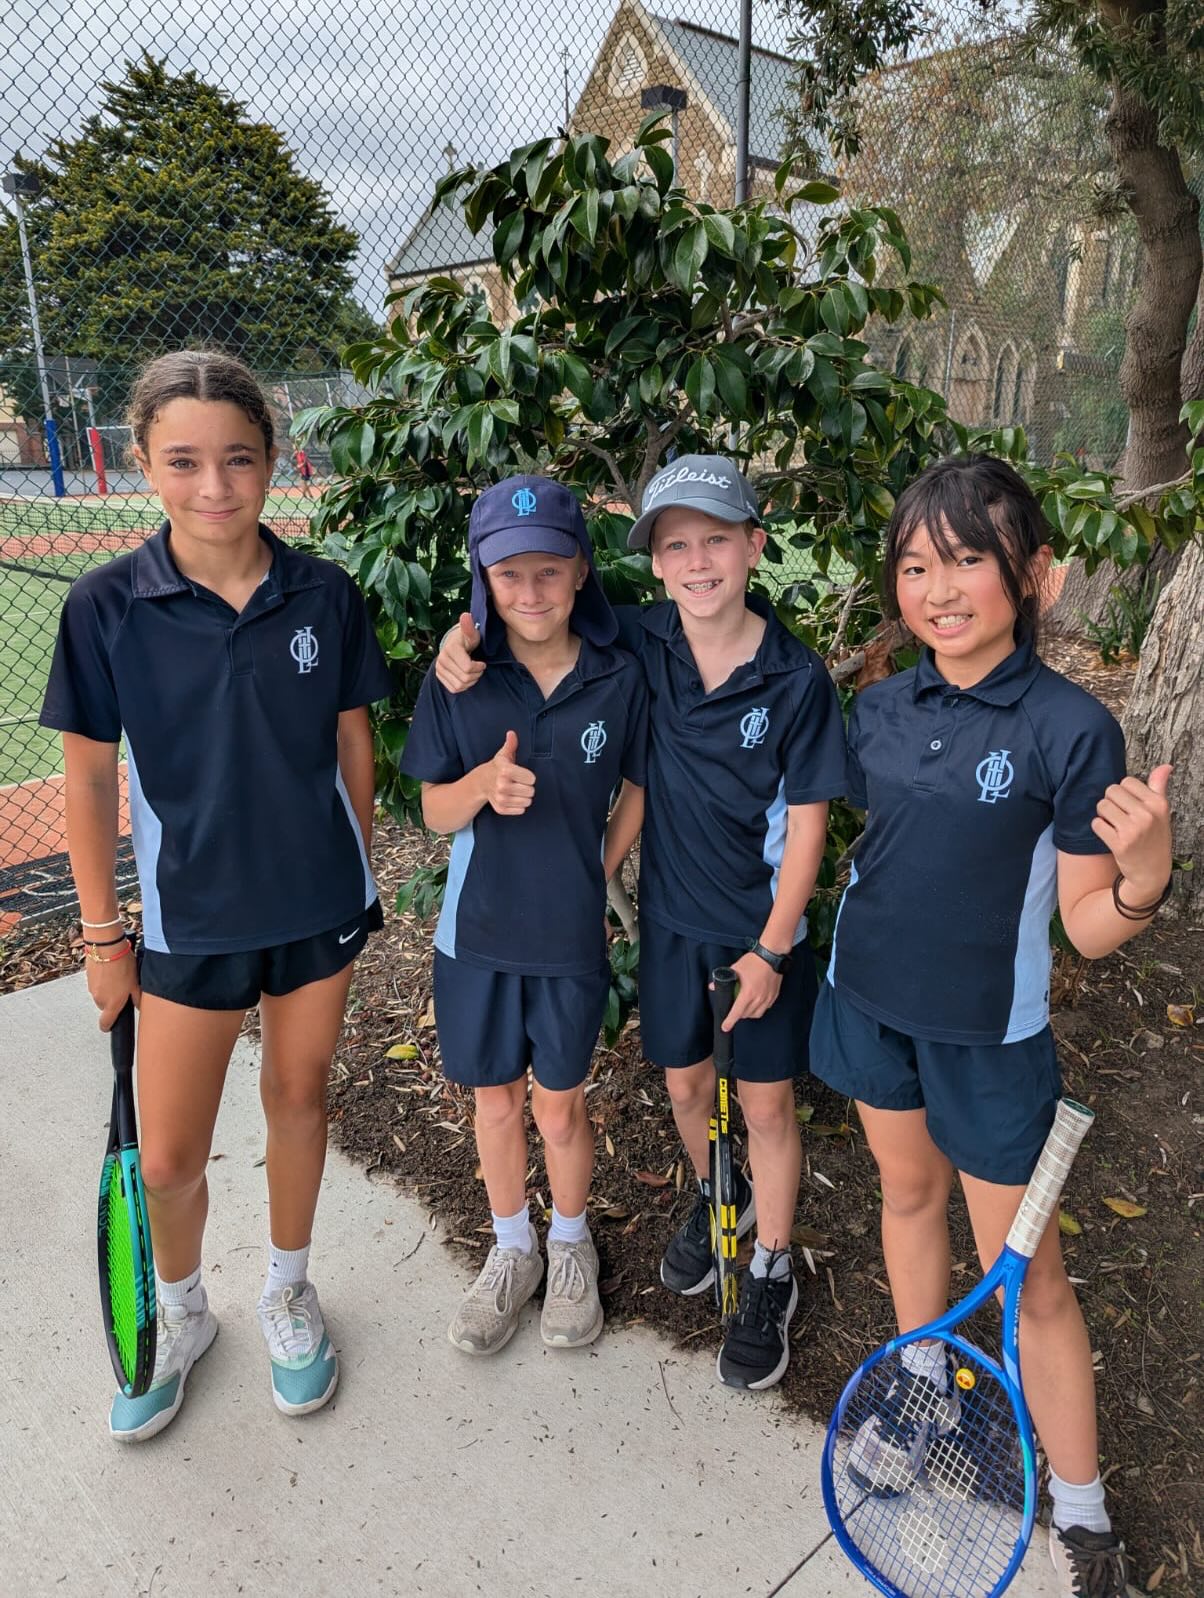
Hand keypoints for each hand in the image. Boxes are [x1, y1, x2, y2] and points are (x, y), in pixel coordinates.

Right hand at [86, 943, 140, 1030]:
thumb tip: (139, 1006)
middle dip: (113, 1000)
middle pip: (105, 1006)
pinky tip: (111, 970)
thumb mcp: (135, 983)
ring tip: (118, 976)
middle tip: (123, 988)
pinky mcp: (88, 978)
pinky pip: (96, 984)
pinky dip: (102, 980)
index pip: (105, 1023)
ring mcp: (92, 989)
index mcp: (112, 1004)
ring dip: (108, 989)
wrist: (106, 948)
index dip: (107, 1026)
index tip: (109, 1026)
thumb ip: (137, 998)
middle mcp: (100, 999)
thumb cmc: (122, 965)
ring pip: (101, 994)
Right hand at [435, 612, 484, 693]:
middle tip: (479, 668)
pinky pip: (454, 689)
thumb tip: (466, 616)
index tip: (482, 663)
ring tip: (473, 672)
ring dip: (470, 681)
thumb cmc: (467, 639)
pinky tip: (466, 677)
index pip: (467, 668)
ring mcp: (439, 668)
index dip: (479, 667)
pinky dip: (463, 686)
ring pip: (459, 685)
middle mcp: (442, 659)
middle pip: (465, 678)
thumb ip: (469, 627)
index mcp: (450, 649)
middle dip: (476, 675)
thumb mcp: (471, 633)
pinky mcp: (439, 676)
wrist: (455, 643)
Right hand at [479, 730, 535, 815]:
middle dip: (527, 787)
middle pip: (530, 791)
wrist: (482, 782)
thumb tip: (511, 733)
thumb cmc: (498, 767)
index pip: (531, 779)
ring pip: (527, 802)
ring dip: (524, 797)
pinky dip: (519, 805)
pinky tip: (512, 798)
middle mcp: (502, 785)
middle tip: (519, 783)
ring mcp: (501, 798)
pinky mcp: (501, 808)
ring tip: (516, 790)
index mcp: (505, 770)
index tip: (521, 774)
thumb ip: (511, 744)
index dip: (529, 776)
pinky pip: (520, 810)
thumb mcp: (504, 754)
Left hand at [719, 950, 782, 1030]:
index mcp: (748, 993)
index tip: (725, 1027)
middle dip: (738, 1015)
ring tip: (744, 1007)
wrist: (772, 955)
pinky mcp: (774, 996)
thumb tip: (713, 986)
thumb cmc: (754, 961)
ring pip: (756, 1014)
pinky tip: (755, 1002)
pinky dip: (758, 1008)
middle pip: (746, 1014)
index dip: (730, 1021)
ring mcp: (768, 998)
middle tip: (734, 1009)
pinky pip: (765, 1008)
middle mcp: (759, 998)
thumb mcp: (736, 969)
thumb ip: (724, 979)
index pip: (737, 1012)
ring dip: (748, 1013)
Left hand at [1091, 764, 1173, 901]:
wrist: (1152, 872)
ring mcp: (1133, 830)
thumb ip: (1159, 787)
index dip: (1123, 793)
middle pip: (1111, 791)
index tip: (1129, 805)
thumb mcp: (1161, 812)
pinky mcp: (1119, 844)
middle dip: (1111, 801)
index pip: (1127, 782)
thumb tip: (1166, 766)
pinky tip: (1110, 835)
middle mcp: (1147, 815)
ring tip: (1114, 825)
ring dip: (1103, 815)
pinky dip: (1099, 828)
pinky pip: (1096, 824)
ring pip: (1102, 806)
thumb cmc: (1155, 838)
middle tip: (1120, 815)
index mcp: (1158, 804)